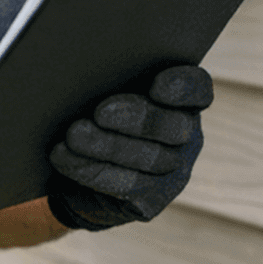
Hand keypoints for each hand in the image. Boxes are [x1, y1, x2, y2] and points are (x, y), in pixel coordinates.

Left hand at [46, 65, 213, 230]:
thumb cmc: (96, 108)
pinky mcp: (152, 200)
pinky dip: (92, 170)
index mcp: (183, 99)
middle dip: (137, 119)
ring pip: (150, 159)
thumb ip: (112, 74)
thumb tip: (83, 63)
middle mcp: (187, 135)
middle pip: (175, 127)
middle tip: (100, 112)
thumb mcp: (107, 87)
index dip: (183, 88)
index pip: (198, 89)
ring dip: (107, 146)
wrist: (81, 164)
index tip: (156, 85)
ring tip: (74, 134)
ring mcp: (173, 171)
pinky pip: (128, 188)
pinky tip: (64, 156)